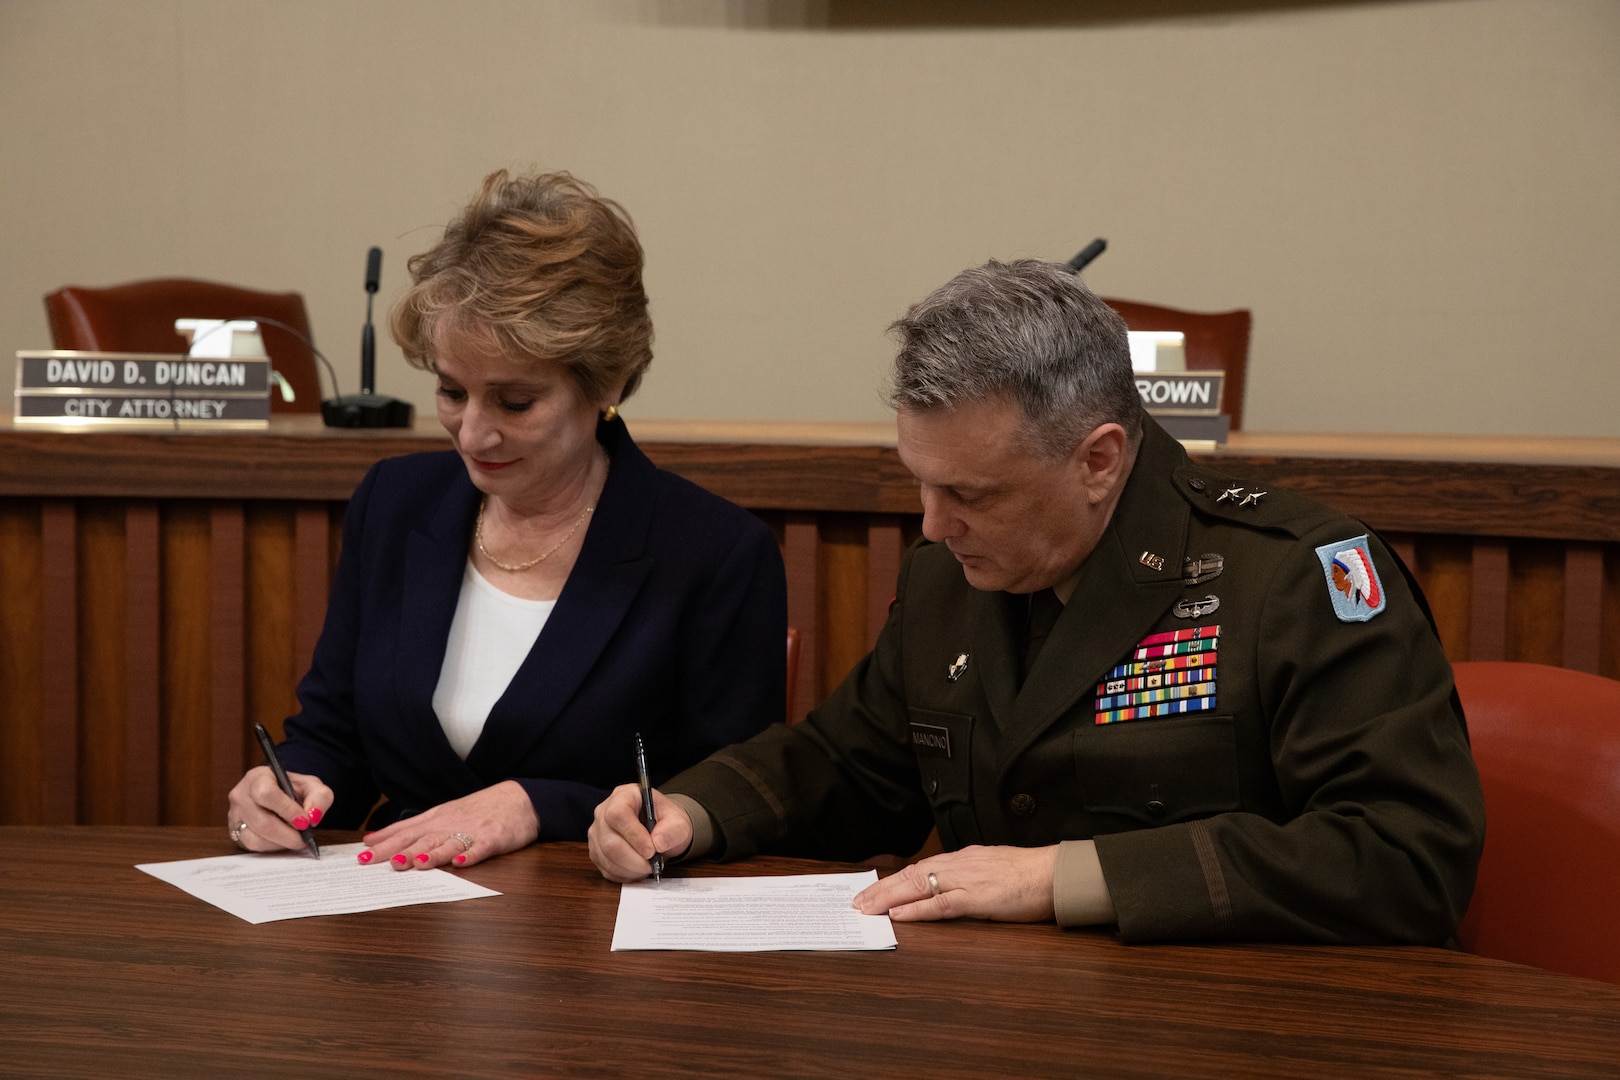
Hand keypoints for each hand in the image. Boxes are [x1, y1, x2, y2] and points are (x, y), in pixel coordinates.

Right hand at [226, 766, 332, 852]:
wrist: (281, 794)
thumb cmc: (294, 789)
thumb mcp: (312, 786)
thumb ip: (319, 797)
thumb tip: (313, 817)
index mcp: (258, 777)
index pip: (267, 794)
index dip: (287, 810)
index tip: (304, 822)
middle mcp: (241, 795)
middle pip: (261, 821)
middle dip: (287, 835)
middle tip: (304, 839)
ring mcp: (235, 815)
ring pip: (255, 838)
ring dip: (280, 843)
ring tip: (296, 840)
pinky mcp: (235, 831)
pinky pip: (252, 846)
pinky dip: (272, 847)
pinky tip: (284, 842)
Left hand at [360, 780, 538, 869]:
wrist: (519, 799)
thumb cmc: (478, 810)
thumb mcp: (443, 814)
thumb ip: (412, 828)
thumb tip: (375, 838)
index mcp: (437, 819)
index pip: (405, 831)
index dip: (383, 843)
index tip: (361, 854)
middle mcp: (450, 824)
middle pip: (419, 839)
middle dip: (396, 850)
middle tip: (374, 861)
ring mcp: (472, 831)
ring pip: (447, 843)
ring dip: (430, 853)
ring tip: (413, 863)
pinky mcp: (494, 839)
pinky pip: (481, 848)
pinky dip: (471, 855)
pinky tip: (461, 862)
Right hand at [588, 783, 691, 882]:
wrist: (661, 830)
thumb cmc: (666, 822)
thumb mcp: (679, 821)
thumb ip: (673, 830)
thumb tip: (658, 844)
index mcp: (624, 796)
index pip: (618, 814)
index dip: (634, 835)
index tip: (651, 850)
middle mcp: (604, 812)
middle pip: (609, 841)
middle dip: (634, 859)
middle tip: (653, 864)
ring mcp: (597, 833)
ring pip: (606, 858)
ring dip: (631, 869)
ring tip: (648, 866)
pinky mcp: (596, 852)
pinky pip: (606, 870)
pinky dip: (625, 875)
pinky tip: (638, 869)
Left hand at [852, 845, 1057, 922]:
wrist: (1055, 872)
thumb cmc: (1029, 875)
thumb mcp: (993, 871)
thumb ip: (971, 877)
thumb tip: (951, 889)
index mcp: (964, 859)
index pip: (921, 868)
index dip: (894, 881)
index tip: (873, 891)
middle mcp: (960, 865)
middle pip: (911, 875)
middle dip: (881, 889)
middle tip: (858, 902)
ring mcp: (967, 880)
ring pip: (919, 886)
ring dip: (889, 898)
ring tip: (867, 909)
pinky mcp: (978, 898)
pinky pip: (941, 904)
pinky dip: (917, 910)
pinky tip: (899, 916)